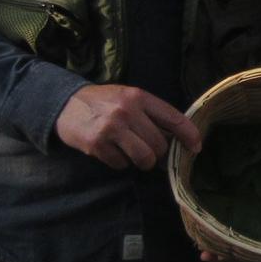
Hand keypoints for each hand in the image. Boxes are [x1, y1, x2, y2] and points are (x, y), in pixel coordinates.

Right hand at [53, 83, 200, 170]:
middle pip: (159, 144)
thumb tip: (176, 140)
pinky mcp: (97, 145)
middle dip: (158, 154)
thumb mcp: (128, 98)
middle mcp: (127, 111)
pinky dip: (120, 163)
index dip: (189, 135)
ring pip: (144, 158)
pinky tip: (111, 150)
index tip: (196, 147)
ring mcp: (111, 128)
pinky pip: (121, 164)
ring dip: (142, 161)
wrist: (64, 104)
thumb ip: (150, 114)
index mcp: (138, 96)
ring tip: (132, 152)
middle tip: (150, 152)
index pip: (173, 118)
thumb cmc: (103, 102)